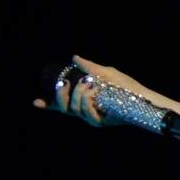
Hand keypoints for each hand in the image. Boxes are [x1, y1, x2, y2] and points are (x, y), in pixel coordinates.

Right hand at [31, 55, 151, 127]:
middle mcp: (86, 110)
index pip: (64, 103)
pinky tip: (94, 92)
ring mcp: (93, 117)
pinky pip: (87, 114)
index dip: (48, 104)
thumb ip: (89, 67)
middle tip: (65, 82)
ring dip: (79, 94)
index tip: (36, 101)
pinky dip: (88, 101)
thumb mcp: (106, 73)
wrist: (143, 97)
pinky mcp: (101, 121)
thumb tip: (75, 57)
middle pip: (64, 107)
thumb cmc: (127, 86)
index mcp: (85, 100)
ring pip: (74, 109)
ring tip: (89, 83)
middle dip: (60, 94)